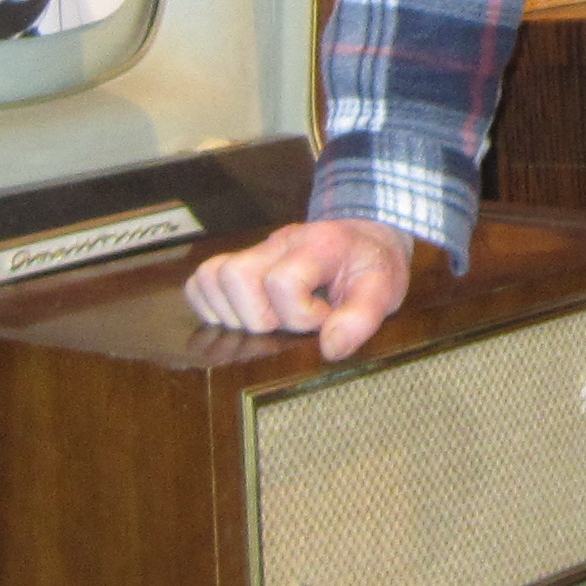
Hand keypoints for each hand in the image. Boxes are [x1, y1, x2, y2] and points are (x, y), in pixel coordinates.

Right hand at [183, 219, 414, 362]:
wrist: (364, 238)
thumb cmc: (371, 265)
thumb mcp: (384, 290)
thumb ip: (362, 318)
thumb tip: (329, 348)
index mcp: (317, 245)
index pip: (282, 281)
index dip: (299, 314)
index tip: (323, 318)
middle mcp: (279, 243)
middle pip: (235, 276)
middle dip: (259, 317)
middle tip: (289, 323)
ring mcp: (255, 251)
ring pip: (210, 277)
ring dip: (233, 313)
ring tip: (268, 320)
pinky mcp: (240, 262)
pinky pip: (201, 282)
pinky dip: (213, 306)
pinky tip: (245, 316)